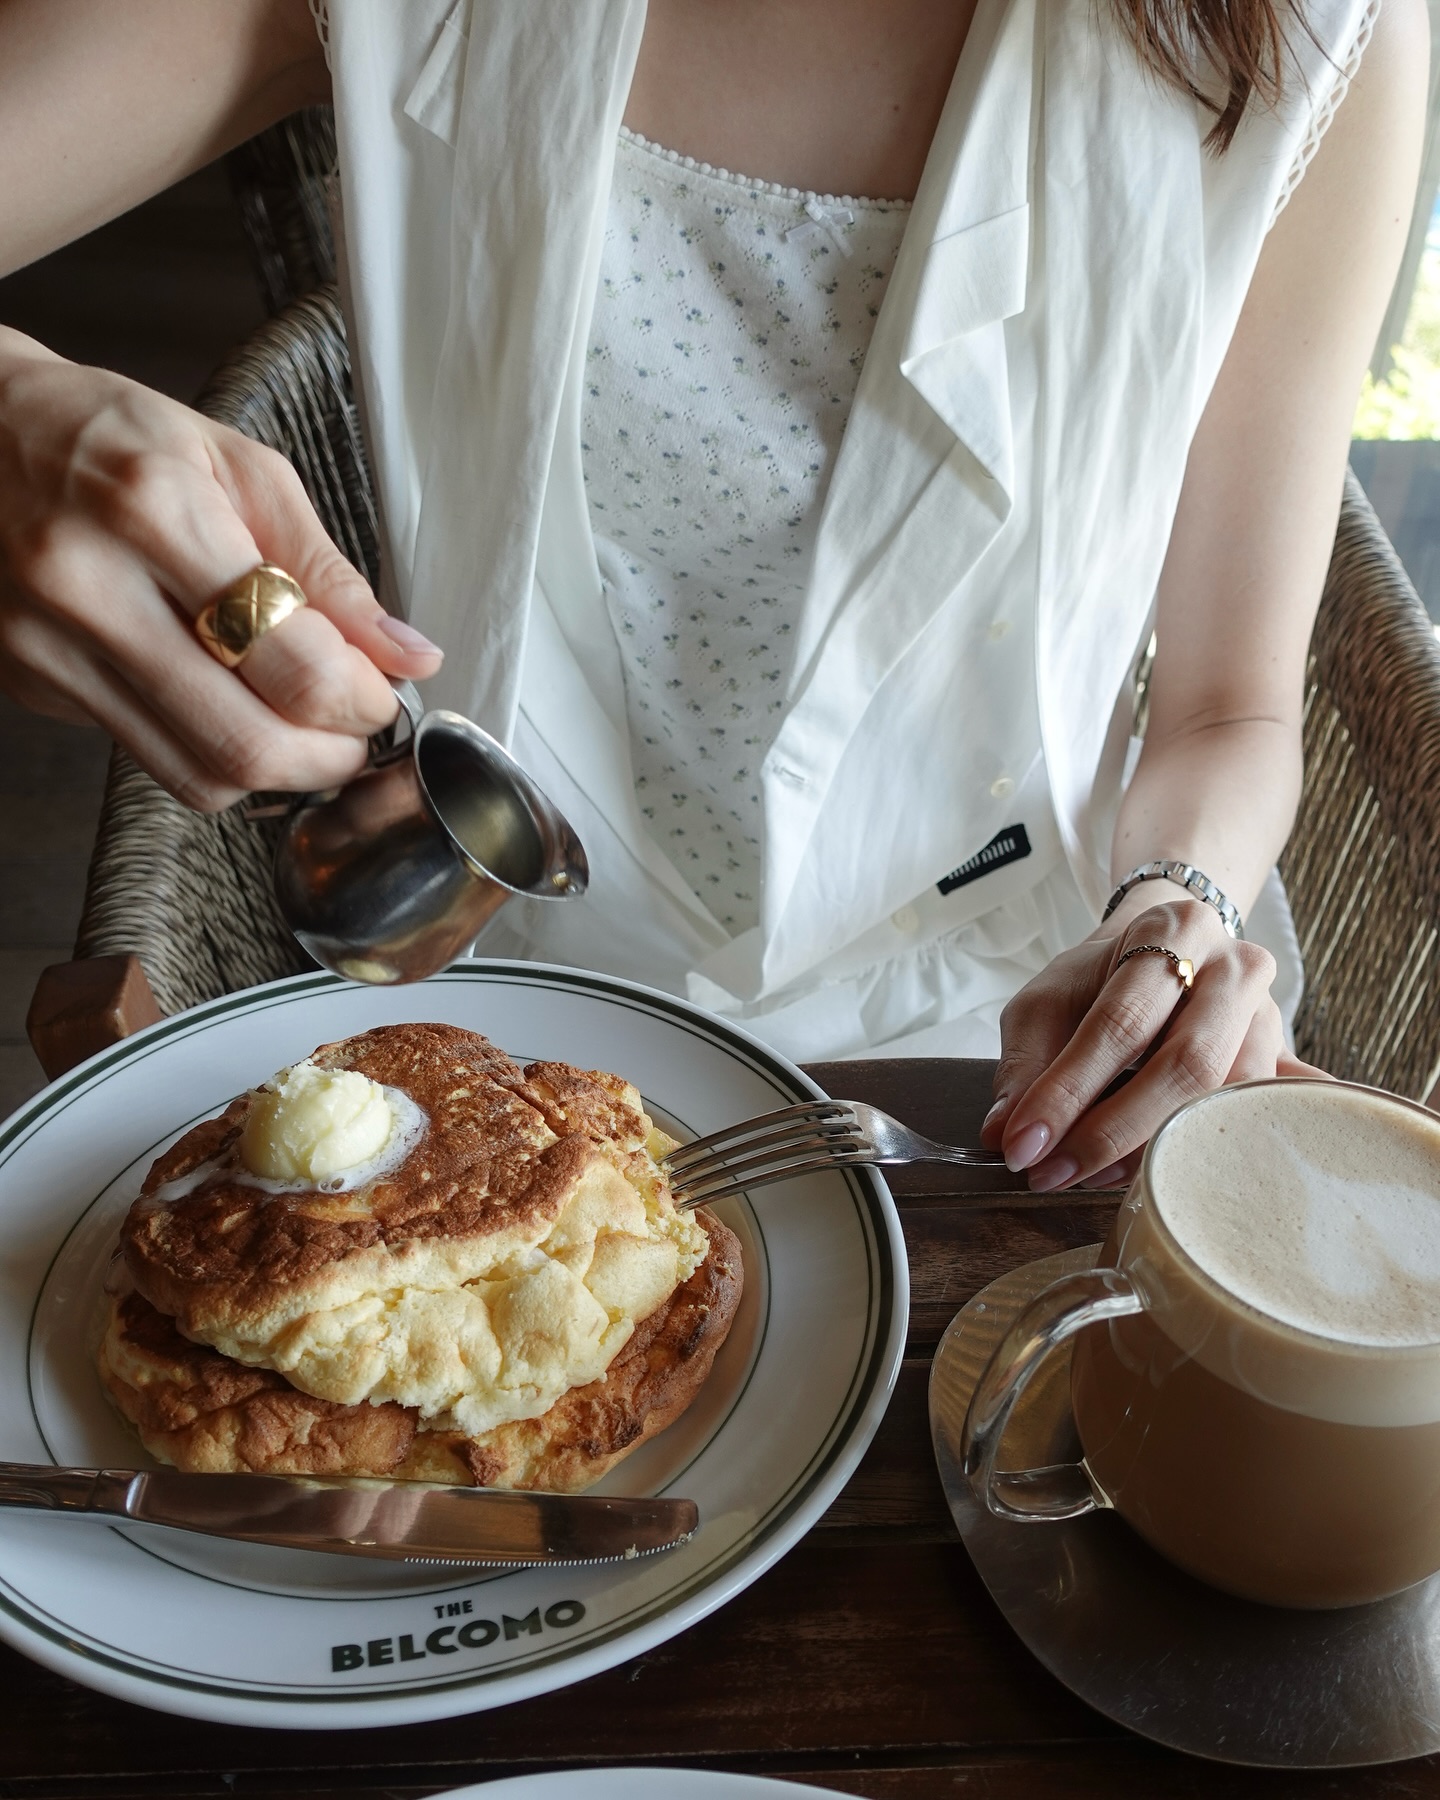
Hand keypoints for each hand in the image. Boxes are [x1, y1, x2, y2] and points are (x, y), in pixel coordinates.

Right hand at [0, 334, 441, 810]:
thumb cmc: (113, 437)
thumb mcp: (239, 466)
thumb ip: (327, 571)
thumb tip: (406, 654)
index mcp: (153, 509)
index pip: (292, 662)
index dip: (362, 701)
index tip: (384, 695)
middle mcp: (90, 587)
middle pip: (247, 743)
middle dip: (330, 758)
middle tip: (356, 733)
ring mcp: (49, 647)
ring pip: (199, 775)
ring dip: (279, 775)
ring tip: (307, 731)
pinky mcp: (32, 685)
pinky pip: (152, 759)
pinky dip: (216, 757)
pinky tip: (237, 712)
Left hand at [980, 889, 1324, 1190]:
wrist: (1163, 957)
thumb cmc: (1100, 981)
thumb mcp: (1046, 1002)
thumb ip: (1025, 1066)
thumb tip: (1003, 1134)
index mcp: (1172, 930)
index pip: (1121, 1021)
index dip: (1070, 1090)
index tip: (1025, 1146)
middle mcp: (1236, 968)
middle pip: (1188, 1063)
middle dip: (1114, 1131)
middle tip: (1055, 1173)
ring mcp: (1270, 1017)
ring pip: (1227, 1098)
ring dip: (1157, 1150)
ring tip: (1093, 1177)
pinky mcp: (1281, 1061)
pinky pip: (1262, 1114)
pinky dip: (1222, 1151)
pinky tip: (1184, 1181)